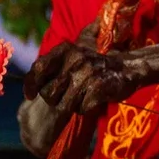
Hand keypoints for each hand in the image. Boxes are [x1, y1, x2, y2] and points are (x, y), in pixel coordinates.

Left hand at [23, 40, 146, 118]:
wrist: (128, 68)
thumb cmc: (94, 67)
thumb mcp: (73, 58)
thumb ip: (52, 68)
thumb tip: (30, 88)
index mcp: (65, 49)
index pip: (38, 67)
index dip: (31, 84)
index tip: (30, 95)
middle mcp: (75, 59)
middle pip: (48, 93)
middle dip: (55, 100)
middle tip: (68, 95)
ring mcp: (87, 74)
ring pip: (64, 105)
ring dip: (71, 105)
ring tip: (83, 94)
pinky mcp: (98, 88)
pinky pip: (80, 109)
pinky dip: (85, 108)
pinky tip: (94, 98)